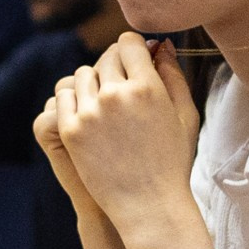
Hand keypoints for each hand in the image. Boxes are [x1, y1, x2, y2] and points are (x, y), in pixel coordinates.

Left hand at [44, 36, 200, 240]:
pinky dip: (73, 100)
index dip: (132, 49)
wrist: (149, 205)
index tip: (136, 60)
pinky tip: (88, 113)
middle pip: (105, 57)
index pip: (128, 43)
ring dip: (93, 82)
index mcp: (147, 87)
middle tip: (123, 84)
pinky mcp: (69, 130)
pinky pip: (62, 96)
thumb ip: (173, 75)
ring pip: (81, 75)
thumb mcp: (185, 115)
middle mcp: (115, 94)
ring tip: (106, 102)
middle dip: (116, 65)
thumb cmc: (173, 161)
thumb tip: (162, 46)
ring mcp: (89, 113)